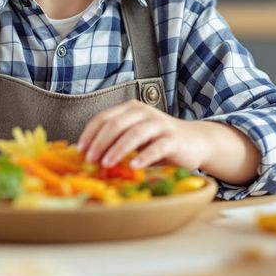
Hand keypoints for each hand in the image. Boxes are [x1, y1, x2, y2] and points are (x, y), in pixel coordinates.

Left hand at [77, 100, 206, 170]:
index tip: (80, 150)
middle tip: (90, 159)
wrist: (195, 141)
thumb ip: (116, 142)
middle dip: (100, 142)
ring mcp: (160, 124)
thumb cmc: (158, 141)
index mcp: (130, 109)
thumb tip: (88, 158)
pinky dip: (144, 156)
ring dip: (118, 149)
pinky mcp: (174, 139)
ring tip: (106, 164)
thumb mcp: (135, 138)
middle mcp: (144, 112)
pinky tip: (133, 166)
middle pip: (117, 124)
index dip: (90, 133)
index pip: (104, 117)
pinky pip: (157, 147)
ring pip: (135, 133)